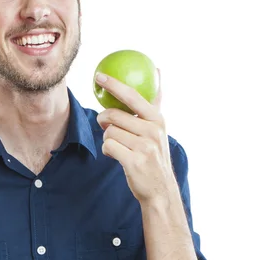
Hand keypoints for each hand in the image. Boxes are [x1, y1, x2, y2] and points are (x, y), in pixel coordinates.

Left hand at [95, 68, 175, 202]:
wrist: (160, 190)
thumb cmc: (154, 155)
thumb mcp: (158, 128)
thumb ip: (154, 103)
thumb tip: (158, 70)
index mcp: (158, 119)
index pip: (132, 96)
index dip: (114, 84)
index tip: (99, 76)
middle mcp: (153, 131)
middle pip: (114, 115)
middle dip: (104, 120)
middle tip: (105, 125)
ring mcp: (144, 146)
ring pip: (109, 132)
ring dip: (108, 139)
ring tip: (119, 145)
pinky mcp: (133, 161)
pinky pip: (107, 146)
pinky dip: (107, 150)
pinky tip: (116, 155)